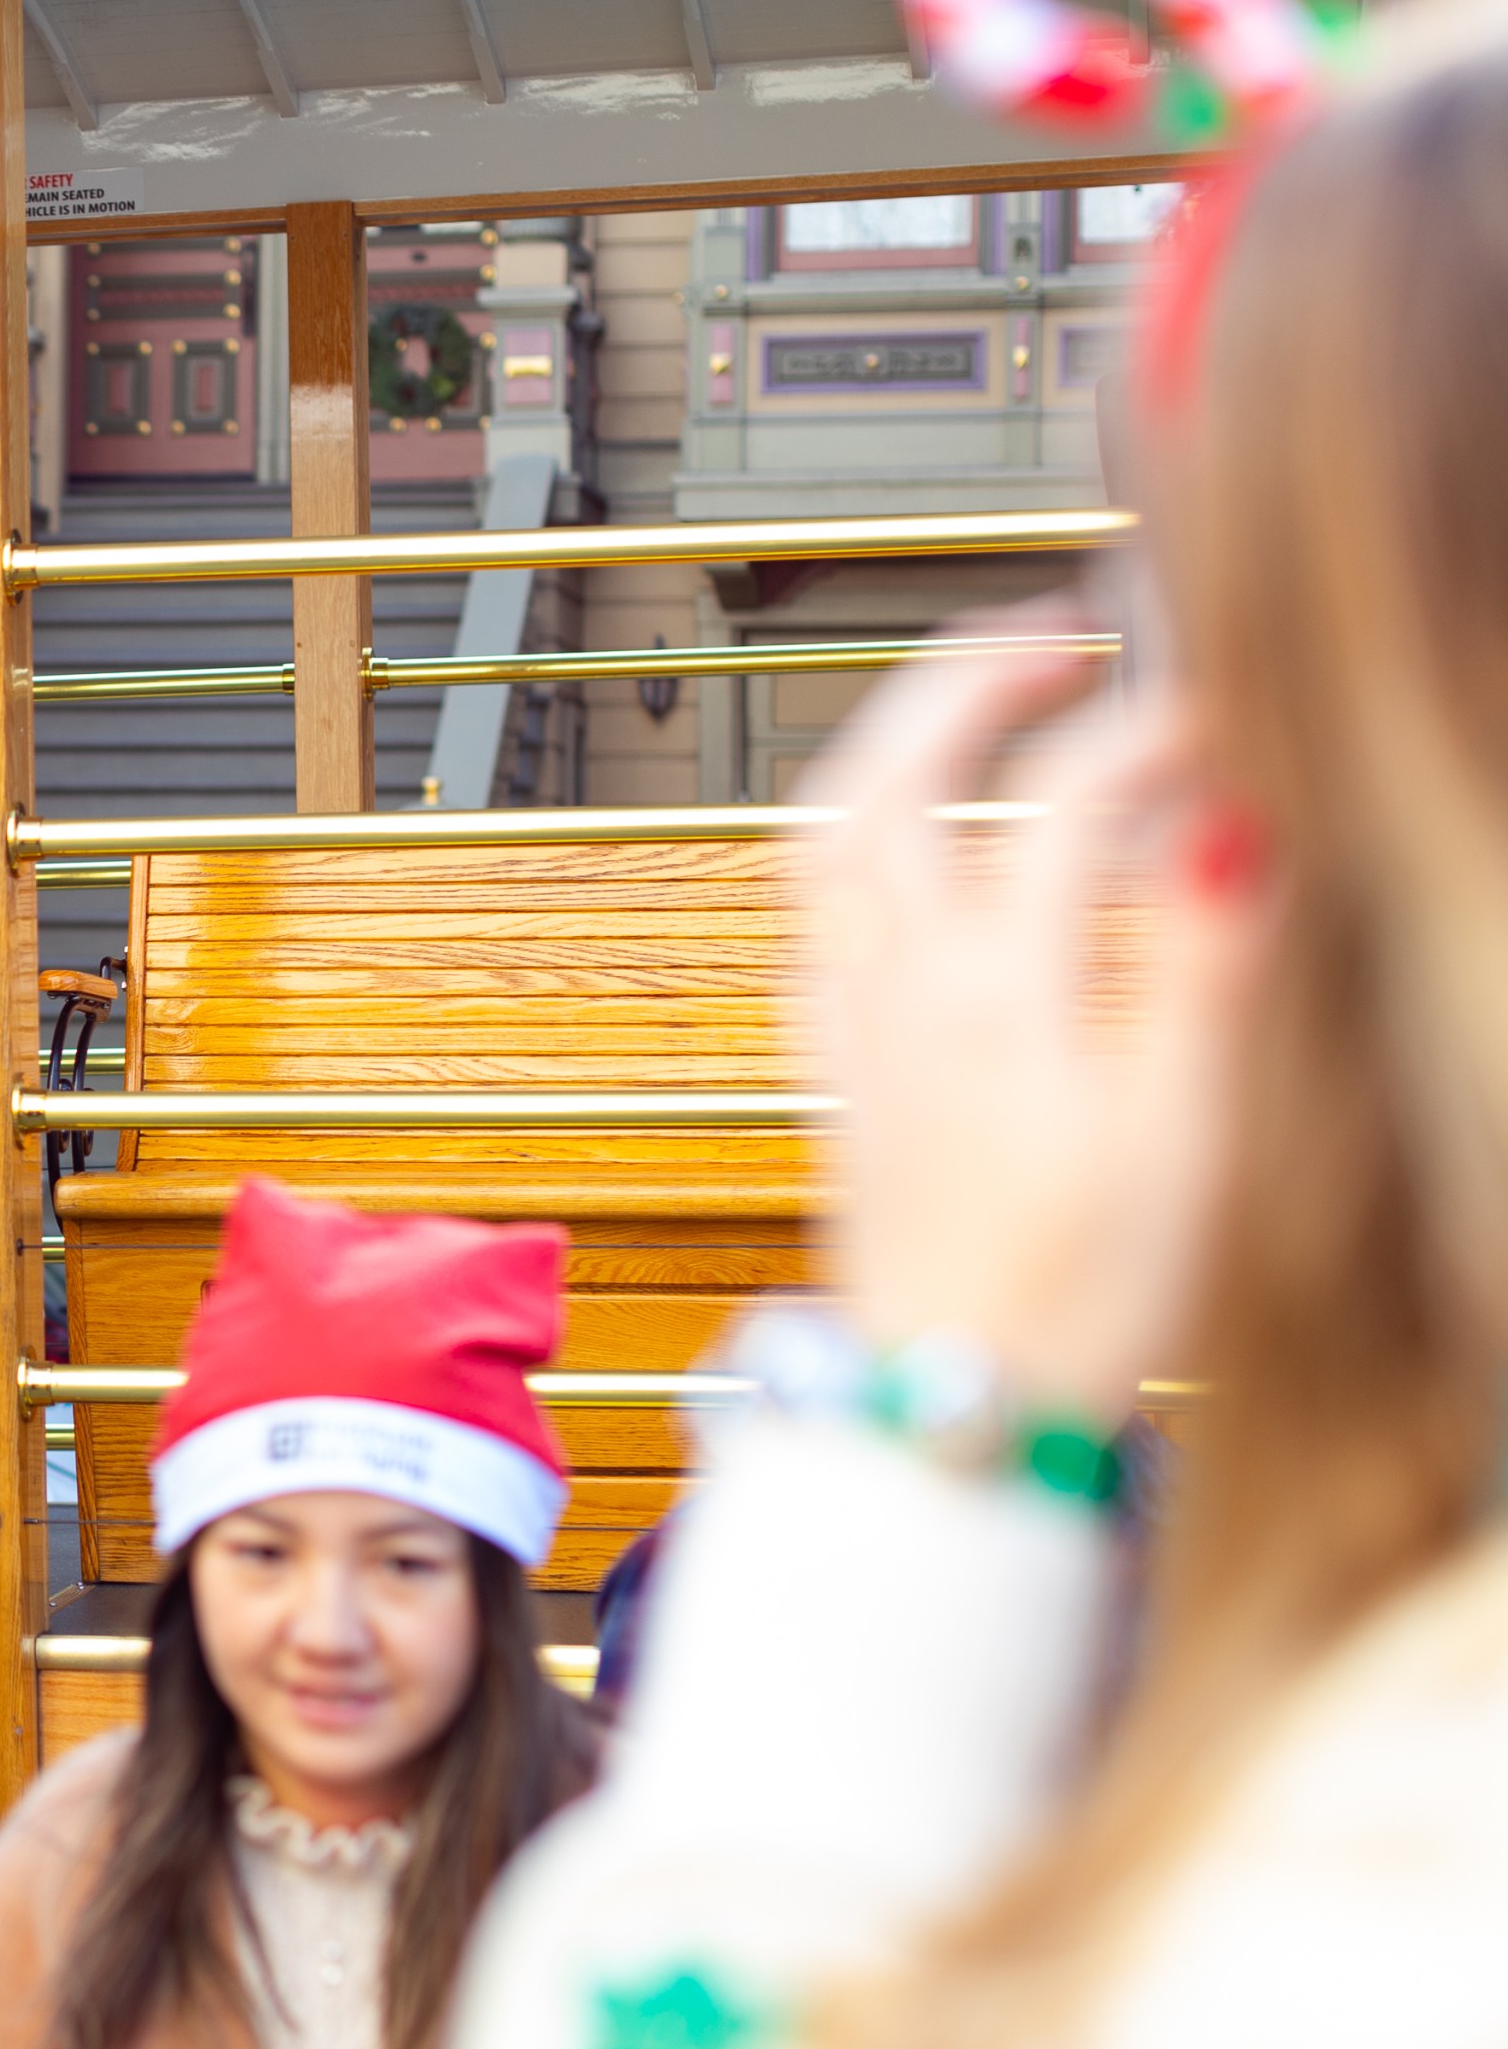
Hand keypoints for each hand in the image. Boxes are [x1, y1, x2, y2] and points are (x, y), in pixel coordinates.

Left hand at [797, 611, 1265, 1408]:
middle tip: (1060, 635)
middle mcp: (895, 994)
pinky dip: (861, 847)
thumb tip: (1236, 831)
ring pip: (827, 838)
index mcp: (994, 998)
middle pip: (889, 778)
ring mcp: (849, 1028)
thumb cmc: (1074, 1301)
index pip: (1063, 802)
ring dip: (895, 747)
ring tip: (979, 707)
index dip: (1151, 733)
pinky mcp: (833, 1073)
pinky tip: (917, 855)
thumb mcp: (1183, 1140)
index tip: (1221, 714)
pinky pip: (813, 919)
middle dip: (967, 680)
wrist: (952, 1413)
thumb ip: (1207, 975)